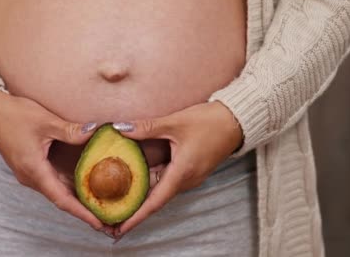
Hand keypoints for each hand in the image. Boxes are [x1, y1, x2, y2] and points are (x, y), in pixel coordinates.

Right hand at [0, 82, 110, 232]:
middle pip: (61, 199)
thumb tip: (94, 132)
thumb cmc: (13, 115)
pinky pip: (53, 180)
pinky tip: (85, 180)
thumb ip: (70, 130)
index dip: (82, 213)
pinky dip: (69, 184)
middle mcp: (31, 177)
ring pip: (58, 190)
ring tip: (101, 202)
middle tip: (108, 215)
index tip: (99, 223)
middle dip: (84, 209)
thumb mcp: (45, 121)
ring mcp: (30, 173)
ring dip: (77, 197)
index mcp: (33, 170)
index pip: (62, 199)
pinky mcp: (31, 166)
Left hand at [111, 100, 242, 238]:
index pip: (155, 201)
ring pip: (161, 189)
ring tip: (119, 197)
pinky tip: (137, 175)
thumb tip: (120, 128)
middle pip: (156, 198)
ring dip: (143, 194)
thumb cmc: (210, 122)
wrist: (237, 120)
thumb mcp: (175, 122)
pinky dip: (152, 181)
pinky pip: (168, 180)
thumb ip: (146, 127)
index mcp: (183, 172)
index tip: (120, 228)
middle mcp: (187, 180)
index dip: (136, 216)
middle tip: (112, 215)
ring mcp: (191, 176)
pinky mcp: (191, 169)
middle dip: (135, 208)